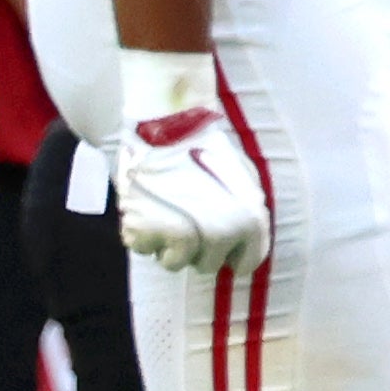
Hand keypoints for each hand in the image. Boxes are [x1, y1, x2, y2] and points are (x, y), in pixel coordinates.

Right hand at [113, 51, 271, 271]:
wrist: (168, 124)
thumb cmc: (205, 145)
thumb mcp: (245, 178)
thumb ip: (248, 214)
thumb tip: (244, 239)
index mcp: (249, 222)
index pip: (247, 262)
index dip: (234, 255)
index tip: (223, 248)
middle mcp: (218, 235)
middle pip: (207, 266)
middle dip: (198, 248)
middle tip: (187, 219)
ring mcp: (181, 236)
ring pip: (174, 263)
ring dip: (168, 243)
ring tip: (165, 212)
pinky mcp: (147, 231)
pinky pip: (143, 249)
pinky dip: (141, 233)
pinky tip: (146, 208)